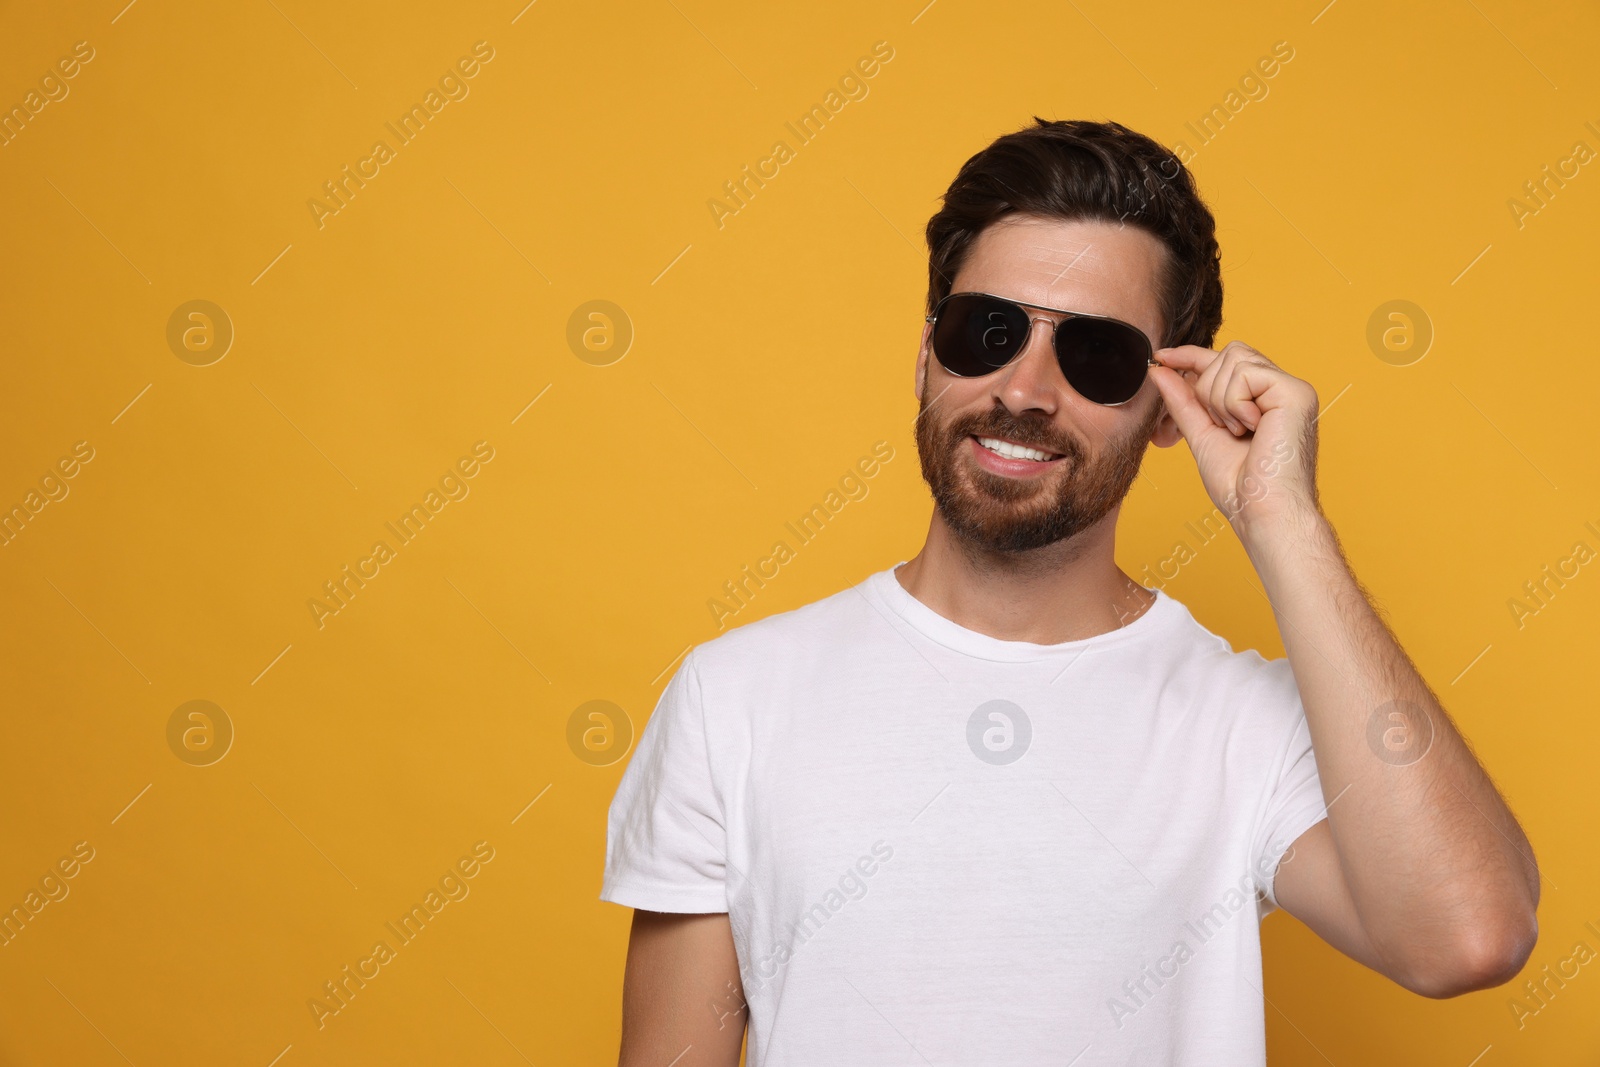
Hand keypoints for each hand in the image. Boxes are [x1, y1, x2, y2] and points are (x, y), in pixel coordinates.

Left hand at [1149, 341, 1321, 541]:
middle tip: (1221, 427)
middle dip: (1207, 389)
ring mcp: (1291, 389)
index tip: (1160, 357)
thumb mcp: (1201, 434)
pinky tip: (1250, 429)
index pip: (1225, 360)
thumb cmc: (1239, 486)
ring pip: (1234, 359)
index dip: (1191, 355)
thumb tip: (1161, 370)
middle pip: (1228, 353)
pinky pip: (1246, 373)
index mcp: (1263, 399)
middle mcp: (1280, 389)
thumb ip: (1183, 401)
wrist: (1261, 512)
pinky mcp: (1296, 392)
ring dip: (1220, 400)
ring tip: (1238, 432)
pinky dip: (1234, 403)